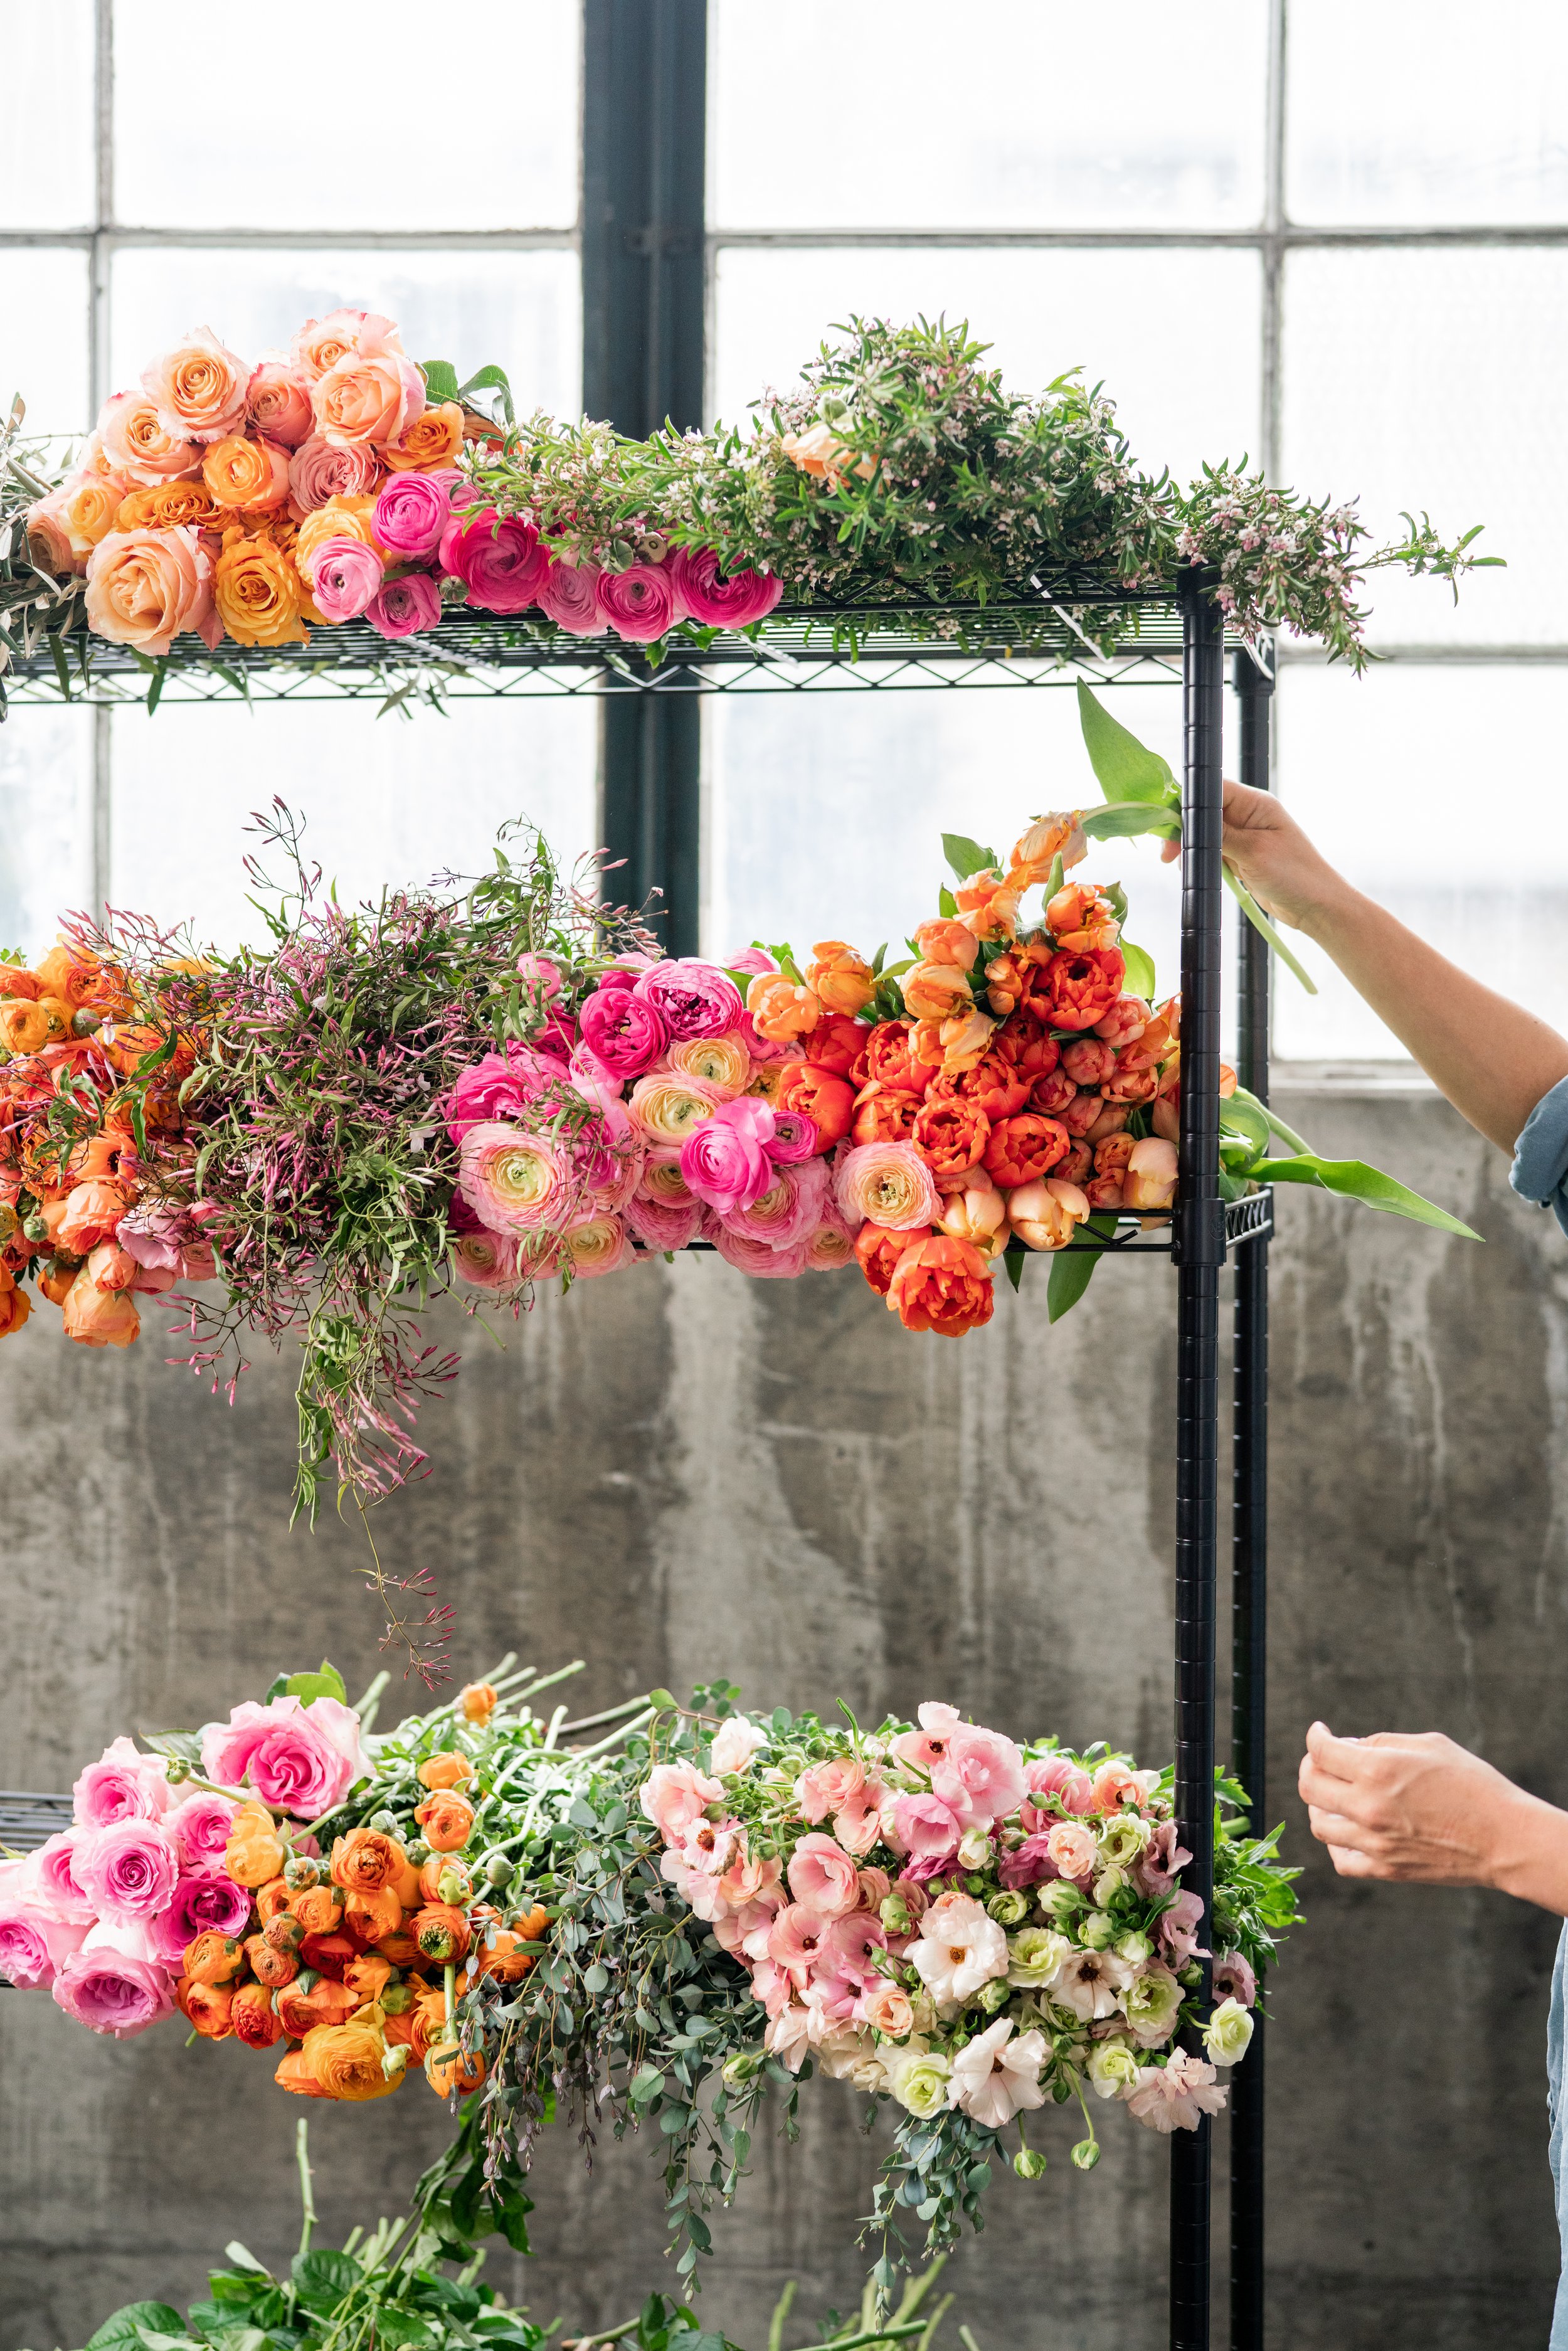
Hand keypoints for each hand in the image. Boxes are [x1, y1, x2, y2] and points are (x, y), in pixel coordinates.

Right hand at [1157, 782, 1353, 932]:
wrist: (1316, 907)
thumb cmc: (1297, 875)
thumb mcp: (1253, 852)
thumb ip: (1220, 835)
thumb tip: (1191, 823)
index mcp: (1255, 804)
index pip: (1213, 791)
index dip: (1187, 803)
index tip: (1169, 824)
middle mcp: (1248, 816)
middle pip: (1204, 813)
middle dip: (1184, 830)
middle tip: (1168, 853)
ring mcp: (1244, 837)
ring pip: (1205, 835)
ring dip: (1192, 849)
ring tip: (1180, 864)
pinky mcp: (1241, 857)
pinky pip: (1213, 854)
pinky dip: (1202, 862)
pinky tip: (1197, 872)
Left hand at [1298, 1720, 1567, 1907]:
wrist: (1504, 1839)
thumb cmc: (1473, 1785)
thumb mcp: (1429, 1745)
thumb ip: (1383, 1743)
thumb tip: (1351, 1748)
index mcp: (1377, 1771)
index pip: (1321, 1751)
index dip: (1315, 1736)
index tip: (1319, 1733)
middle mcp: (1368, 1807)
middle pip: (1310, 1787)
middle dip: (1311, 1766)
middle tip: (1322, 1761)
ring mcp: (1374, 1843)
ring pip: (1318, 1824)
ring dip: (1319, 1805)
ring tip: (1334, 1795)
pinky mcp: (1386, 1869)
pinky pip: (1340, 1860)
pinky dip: (1336, 1843)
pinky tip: (1346, 1829)